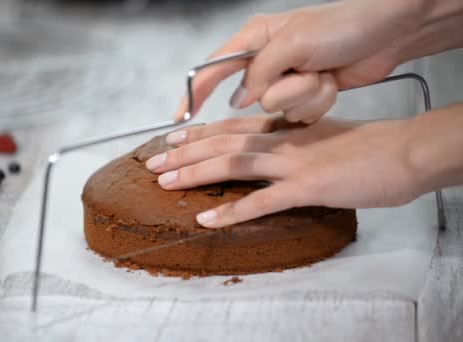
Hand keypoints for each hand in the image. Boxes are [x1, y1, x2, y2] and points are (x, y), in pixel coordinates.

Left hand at [146, 115, 422, 227]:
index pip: (233, 126)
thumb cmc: (371, 146)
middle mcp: (282, 141)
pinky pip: (260, 201)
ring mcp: (292, 163)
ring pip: (232, 164)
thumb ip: (295, 142)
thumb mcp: (325, 135)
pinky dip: (230, 210)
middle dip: (184, 153)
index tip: (172, 137)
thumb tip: (277, 150)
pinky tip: (206, 218)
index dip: (199, 132)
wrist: (404, 152)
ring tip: (165, 183)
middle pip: (222, 143)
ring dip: (195, 174)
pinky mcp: (306, 187)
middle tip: (154, 162)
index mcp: (286, 128)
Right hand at [175, 0, 422, 122]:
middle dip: (283, 90)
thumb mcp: (292, 43)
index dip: (193, 94)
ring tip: (324, 72)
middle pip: (252, 96)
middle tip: (308, 72)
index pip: (211, 70)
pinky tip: (332, 82)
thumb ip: (258, 73)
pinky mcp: (305, 96)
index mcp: (254, 39)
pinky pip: (298, 115)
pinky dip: (318, 102)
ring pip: (278, 110)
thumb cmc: (343, 27)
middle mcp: (266, 61)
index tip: (179, 119)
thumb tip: (240, 100)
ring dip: (306, 95)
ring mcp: (287, 81)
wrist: (388, 35)